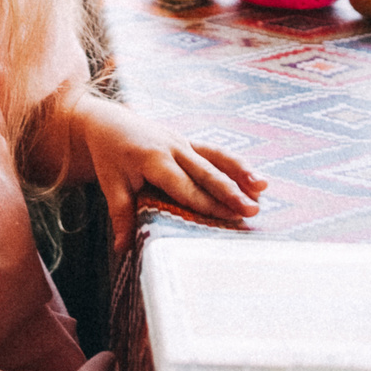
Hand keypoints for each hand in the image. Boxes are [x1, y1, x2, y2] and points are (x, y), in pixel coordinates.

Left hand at [69, 93, 264, 248]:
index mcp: (153, 159)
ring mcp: (183, 141)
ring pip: (217, 157)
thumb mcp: (111, 183)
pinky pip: (214, 152)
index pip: (186, 187)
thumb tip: (122, 249)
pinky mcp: (188, 141)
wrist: (107, 122)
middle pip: (207, 173)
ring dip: (241, 172)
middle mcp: (173, 147)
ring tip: (263, 187)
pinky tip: (254, 177)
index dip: (209, 204)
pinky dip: (235, 164)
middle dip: (232, 192)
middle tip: (253, 209)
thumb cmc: (109, 155)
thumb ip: (120, 214)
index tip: (229, 217)